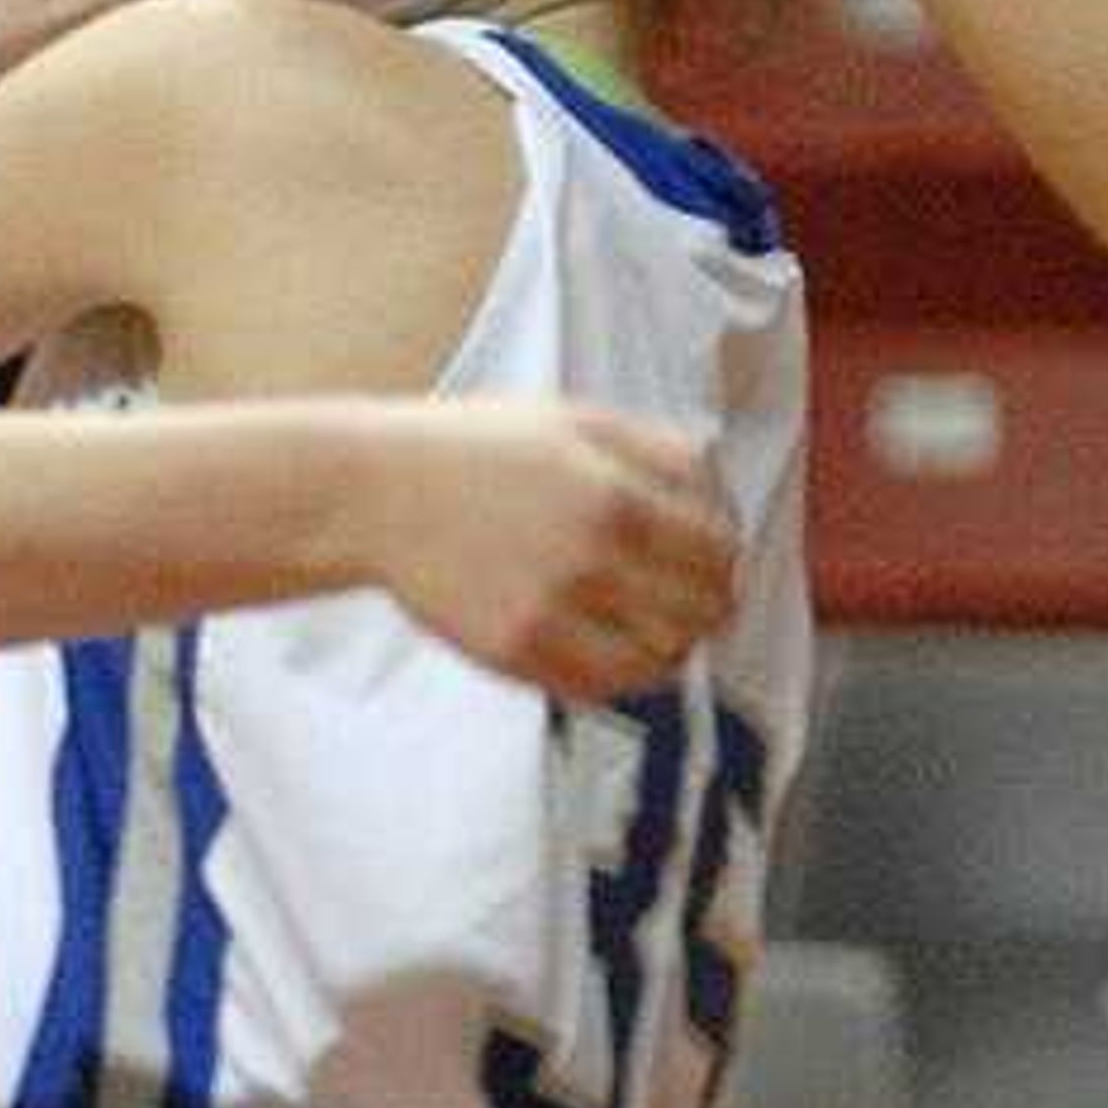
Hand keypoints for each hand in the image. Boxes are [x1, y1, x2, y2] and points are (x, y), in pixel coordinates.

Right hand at [376, 399, 738, 700]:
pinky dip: (624, 674)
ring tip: (657, 626)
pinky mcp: (516, 654)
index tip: (715, 559)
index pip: (719, 552)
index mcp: (615, 496)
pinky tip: (614, 646)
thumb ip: (659, 452)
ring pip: (660, 660)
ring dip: (673, 645)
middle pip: (700, 611)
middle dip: (709, 605)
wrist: (379, 495)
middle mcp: (590, 561)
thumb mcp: (577, 420)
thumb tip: (720, 494)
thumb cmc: (475, 450)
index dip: (727, 558)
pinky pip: (602, 688)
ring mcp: (552, 615)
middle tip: (696, 599)